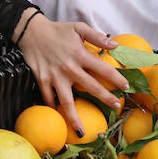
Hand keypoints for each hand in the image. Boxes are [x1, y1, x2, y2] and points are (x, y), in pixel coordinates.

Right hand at [16, 12, 127, 135]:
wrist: (31, 31)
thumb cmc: (58, 30)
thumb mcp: (78, 27)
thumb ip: (97, 37)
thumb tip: (115, 46)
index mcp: (80, 55)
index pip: (103, 69)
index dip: (116, 78)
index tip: (126, 87)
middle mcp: (69, 68)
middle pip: (90, 87)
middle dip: (105, 98)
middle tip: (115, 106)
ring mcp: (55, 76)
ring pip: (67, 101)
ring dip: (74, 117)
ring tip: (82, 131)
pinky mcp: (42, 80)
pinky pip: (48, 98)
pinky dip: (53, 108)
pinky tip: (59, 117)